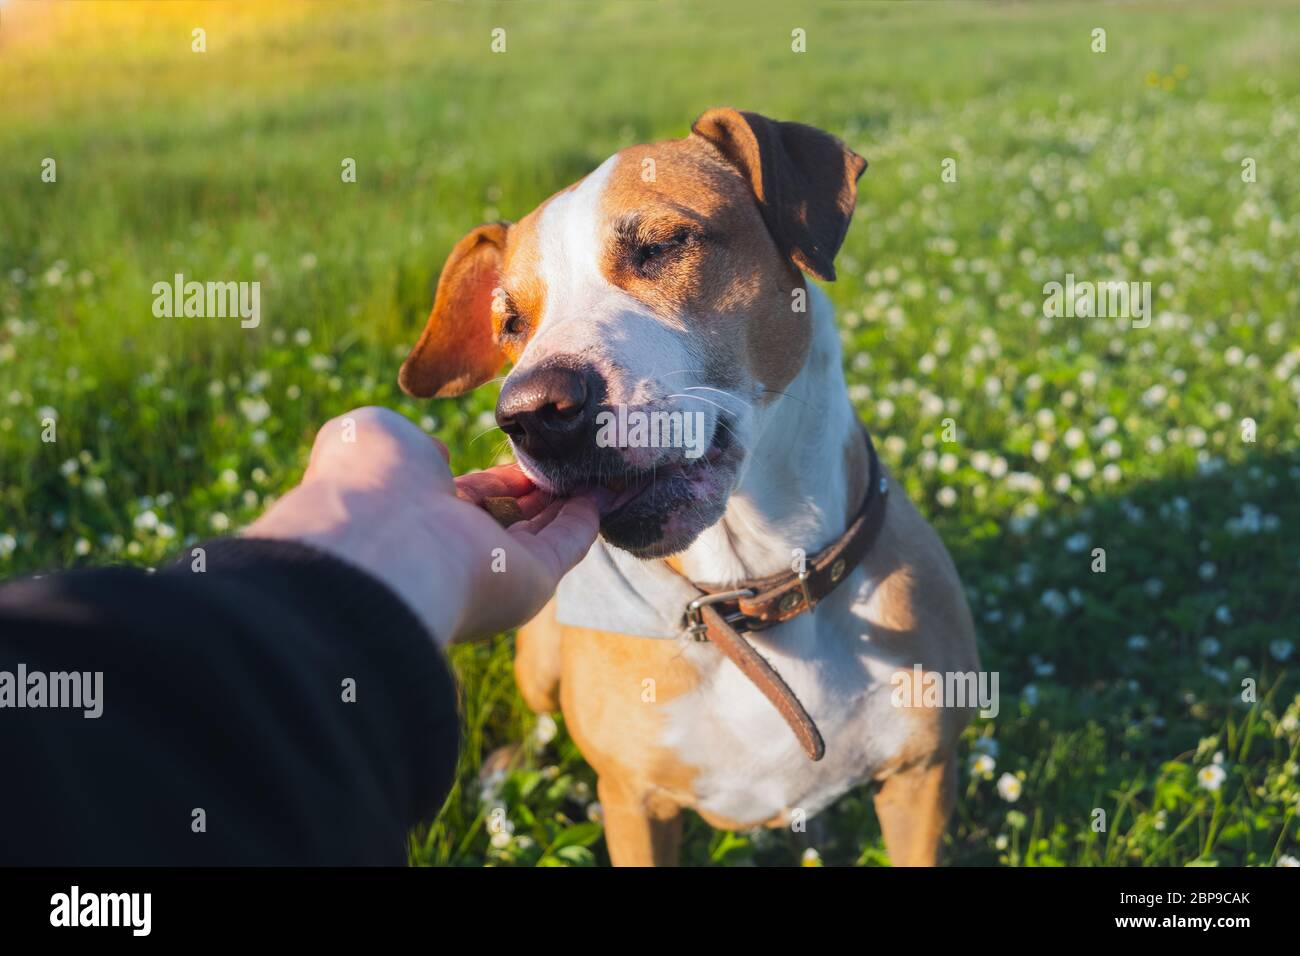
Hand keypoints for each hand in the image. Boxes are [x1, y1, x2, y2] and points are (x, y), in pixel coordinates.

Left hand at [246, 406, 600, 645]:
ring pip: (542, 532)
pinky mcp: (530, 582)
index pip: (467, 497)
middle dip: (541, 490)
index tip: (528, 451)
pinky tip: (607, 491)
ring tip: (604, 467)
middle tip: (575, 459)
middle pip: (510, 518)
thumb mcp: (376, 436)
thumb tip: (441, 458)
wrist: (380, 544)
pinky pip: (565, 546)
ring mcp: (493, 569)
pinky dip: (587, 519)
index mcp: (415, 517)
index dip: (498, 477)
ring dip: (572, 501)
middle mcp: (455, 548)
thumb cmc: (369, 483)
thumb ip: (411, 443)